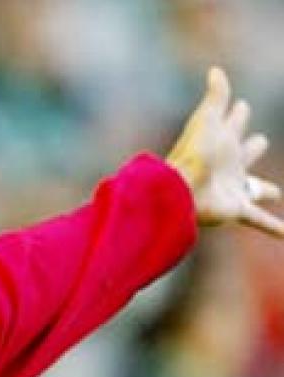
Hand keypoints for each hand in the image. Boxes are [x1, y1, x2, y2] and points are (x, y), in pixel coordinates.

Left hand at [167, 67, 283, 236]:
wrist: (180, 190)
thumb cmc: (193, 154)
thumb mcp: (206, 121)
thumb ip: (215, 97)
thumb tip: (215, 69)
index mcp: (220, 141)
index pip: (232, 123)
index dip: (237, 113)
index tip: (241, 104)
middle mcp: (227, 165)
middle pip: (244, 154)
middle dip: (250, 147)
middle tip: (259, 141)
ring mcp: (232, 188)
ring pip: (253, 188)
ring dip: (264, 190)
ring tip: (274, 193)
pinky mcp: (235, 209)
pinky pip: (260, 220)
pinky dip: (275, 228)